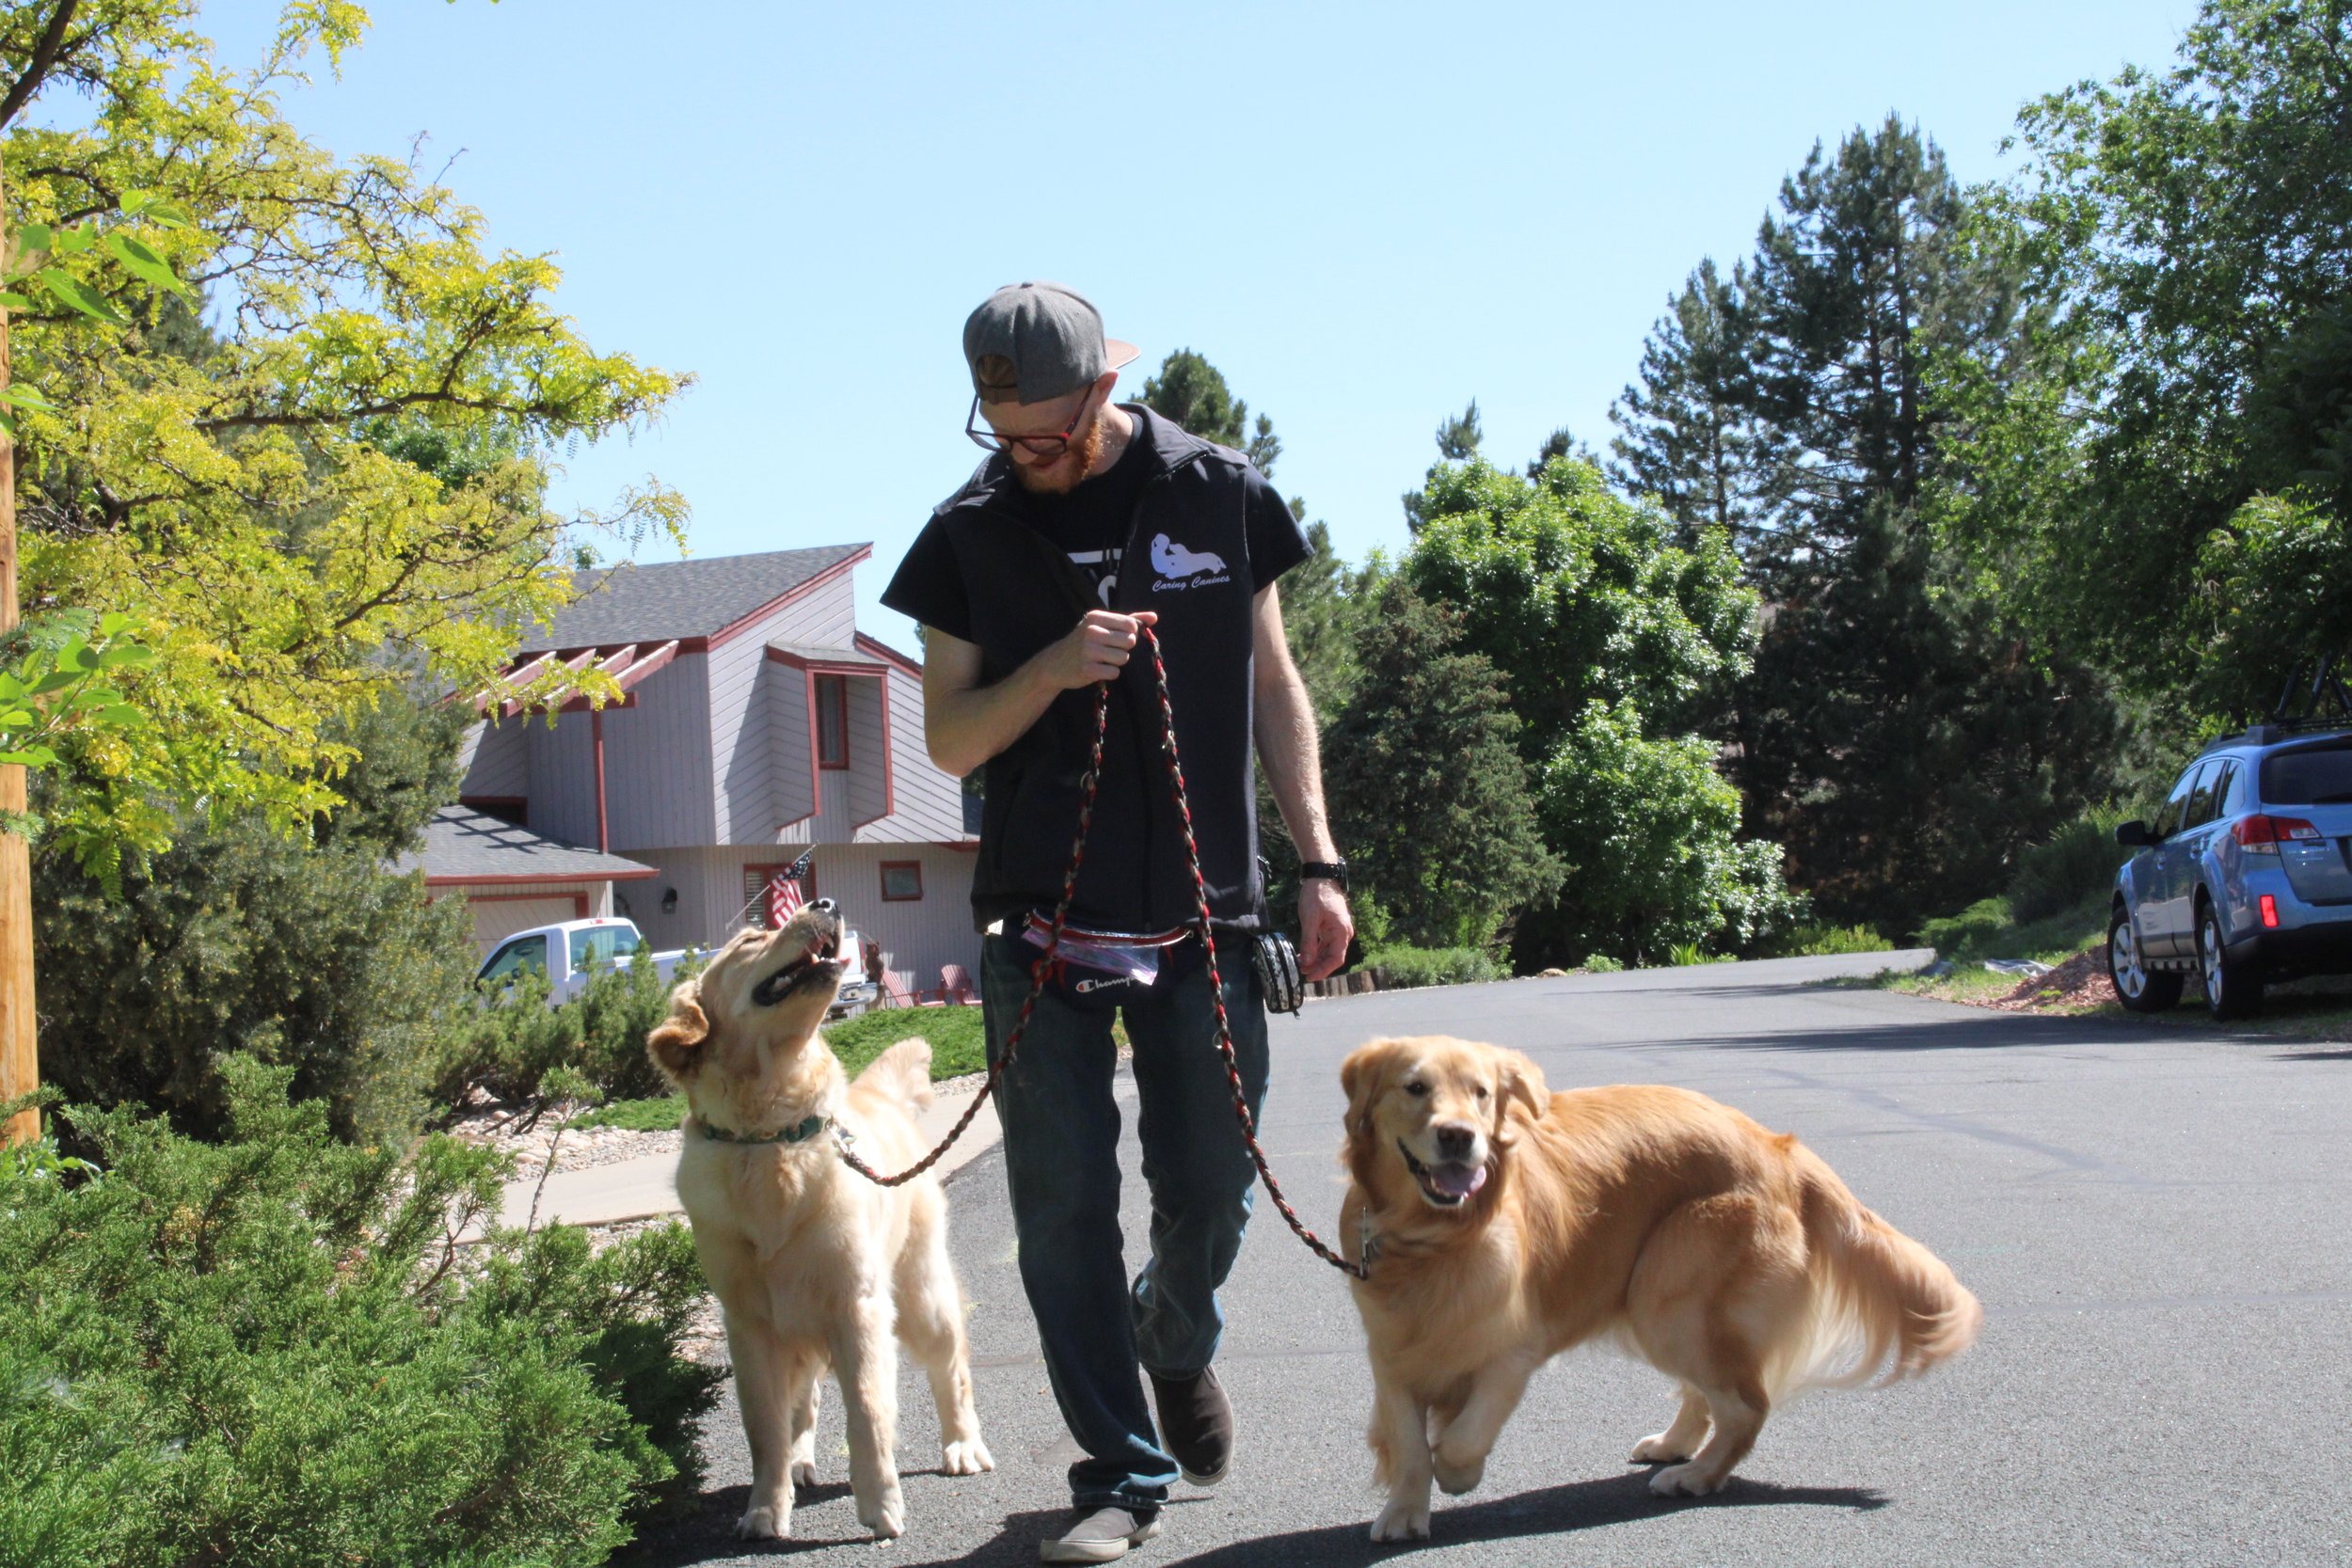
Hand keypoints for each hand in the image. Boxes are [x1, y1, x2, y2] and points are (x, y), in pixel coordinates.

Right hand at [1036, 609, 1157, 690]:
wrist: (1055, 663)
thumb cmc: (1084, 641)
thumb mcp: (1102, 625)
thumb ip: (1129, 619)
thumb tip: (1154, 617)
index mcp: (1096, 617)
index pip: (1131, 625)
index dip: (1129, 634)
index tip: (1116, 637)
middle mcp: (1092, 631)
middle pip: (1130, 642)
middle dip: (1123, 648)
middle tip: (1108, 650)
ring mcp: (1088, 651)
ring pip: (1124, 658)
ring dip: (1117, 662)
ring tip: (1102, 659)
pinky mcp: (1088, 669)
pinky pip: (1114, 672)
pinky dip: (1109, 673)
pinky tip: (1097, 669)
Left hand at [1299, 879, 1353, 980]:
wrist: (1321, 876)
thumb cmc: (1316, 895)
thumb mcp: (1310, 919)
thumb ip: (1309, 942)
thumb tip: (1306, 963)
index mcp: (1342, 932)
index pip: (1335, 959)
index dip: (1323, 970)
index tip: (1310, 977)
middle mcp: (1343, 933)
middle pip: (1332, 957)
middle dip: (1318, 967)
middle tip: (1302, 973)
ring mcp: (1338, 930)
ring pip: (1328, 951)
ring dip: (1316, 960)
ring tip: (1300, 966)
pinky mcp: (1331, 927)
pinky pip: (1325, 943)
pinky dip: (1315, 950)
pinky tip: (1304, 955)